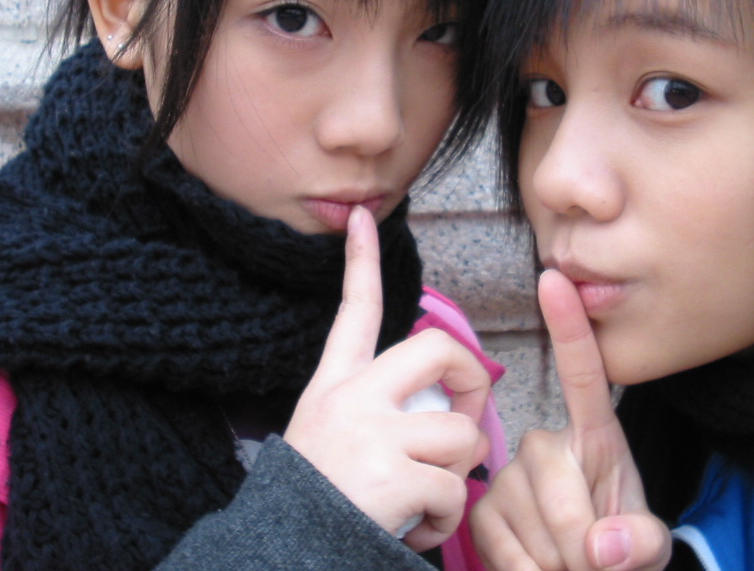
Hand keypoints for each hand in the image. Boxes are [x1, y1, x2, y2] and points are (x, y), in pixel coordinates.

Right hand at [284, 206, 490, 550]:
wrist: (282, 552)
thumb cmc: (316, 499)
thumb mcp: (330, 439)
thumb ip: (385, 414)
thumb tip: (458, 420)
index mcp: (335, 386)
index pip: (353, 310)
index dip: (360, 260)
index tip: (362, 216)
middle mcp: (352, 399)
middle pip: (436, 349)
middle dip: (471, 379)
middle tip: (467, 416)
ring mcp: (371, 434)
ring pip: (459, 434)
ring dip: (455, 476)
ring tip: (423, 500)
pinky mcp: (389, 476)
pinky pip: (455, 490)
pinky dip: (446, 519)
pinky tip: (414, 527)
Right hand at [471, 270, 670, 570]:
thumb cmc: (619, 552)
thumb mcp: (645, 547)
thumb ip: (640, 543)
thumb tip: (602, 548)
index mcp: (594, 437)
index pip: (583, 375)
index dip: (568, 327)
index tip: (554, 279)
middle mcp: (544, 444)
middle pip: (557, 488)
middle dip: (581, 543)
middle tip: (594, 565)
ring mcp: (507, 473)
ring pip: (529, 521)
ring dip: (555, 564)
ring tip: (569, 567)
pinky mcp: (481, 507)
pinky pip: (499, 544)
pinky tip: (539, 570)